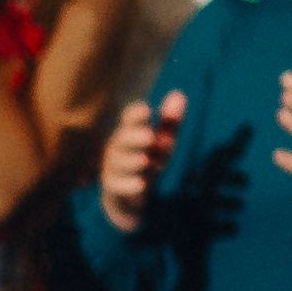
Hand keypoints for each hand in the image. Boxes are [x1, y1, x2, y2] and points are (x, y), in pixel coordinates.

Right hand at [97, 88, 186, 226]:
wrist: (128, 196)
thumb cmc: (147, 162)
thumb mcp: (161, 143)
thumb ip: (169, 122)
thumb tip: (179, 94)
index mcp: (129, 132)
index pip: (130, 119)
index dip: (136, 115)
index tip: (146, 110)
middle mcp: (118, 147)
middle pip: (123, 140)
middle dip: (135, 138)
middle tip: (150, 137)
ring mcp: (112, 167)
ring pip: (119, 163)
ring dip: (132, 161)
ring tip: (145, 160)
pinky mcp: (111, 187)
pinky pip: (117, 186)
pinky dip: (128, 185)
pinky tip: (141, 185)